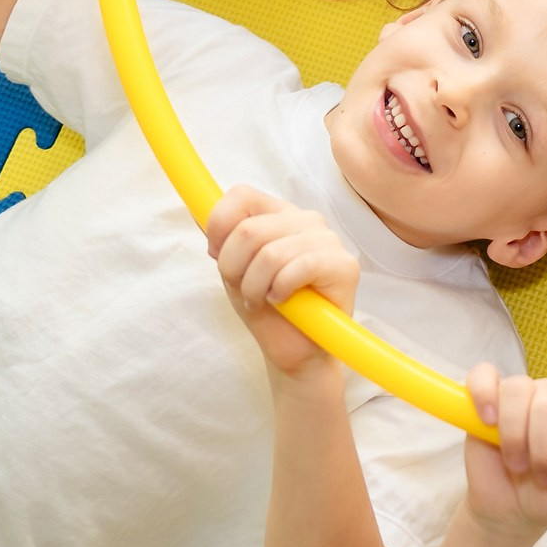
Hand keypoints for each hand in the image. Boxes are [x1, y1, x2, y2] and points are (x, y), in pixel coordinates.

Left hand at [204, 184, 358, 378]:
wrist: (294, 351)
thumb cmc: (266, 308)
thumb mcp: (234, 270)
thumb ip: (223, 240)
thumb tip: (201, 212)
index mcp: (280, 215)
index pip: (242, 195)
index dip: (219, 225)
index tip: (215, 255)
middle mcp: (306, 220)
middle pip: (249, 230)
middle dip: (234, 269)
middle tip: (246, 291)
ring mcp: (328, 240)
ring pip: (270, 253)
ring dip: (256, 287)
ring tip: (264, 300)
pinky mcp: (344, 265)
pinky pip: (299, 268)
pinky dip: (280, 291)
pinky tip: (284, 301)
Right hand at [462, 366, 546, 539]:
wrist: (511, 509)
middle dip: (541, 449)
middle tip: (538, 477)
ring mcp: (522, 393)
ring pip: (518, 390)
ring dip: (514, 434)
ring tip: (516, 463)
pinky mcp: (488, 397)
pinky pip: (483, 375)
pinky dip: (484, 394)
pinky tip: (488, 421)